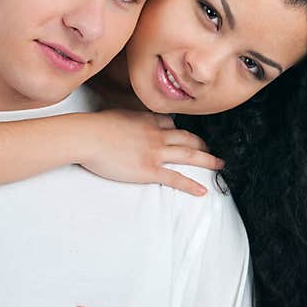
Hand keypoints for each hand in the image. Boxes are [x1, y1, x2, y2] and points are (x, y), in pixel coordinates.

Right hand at [76, 109, 223, 196]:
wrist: (87, 136)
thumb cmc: (94, 127)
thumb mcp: (115, 115)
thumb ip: (127, 119)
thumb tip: (125, 123)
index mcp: (146, 120)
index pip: (170, 123)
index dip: (180, 129)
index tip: (186, 133)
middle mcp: (156, 134)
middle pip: (186, 137)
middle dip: (201, 143)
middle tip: (210, 148)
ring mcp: (155, 152)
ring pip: (188, 154)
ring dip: (207, 159)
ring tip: (219, 165)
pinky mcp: (149, 170)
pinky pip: (175, 178)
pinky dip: (191, 185)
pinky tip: (202, 191)